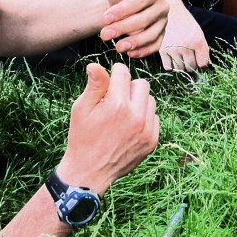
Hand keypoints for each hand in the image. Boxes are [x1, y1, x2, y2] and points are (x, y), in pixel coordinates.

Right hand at [57, 62, 158, 194]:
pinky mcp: (152, 141)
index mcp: (117, 105)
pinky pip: (154, 117)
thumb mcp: (81, 109)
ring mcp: (146, 130)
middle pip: (141, 84)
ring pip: (150, 100)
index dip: (114, 73)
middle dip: (128, 87)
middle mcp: (136, 116)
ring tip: (122, 114)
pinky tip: (129, 126)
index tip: (109, 81)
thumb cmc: (82, 137)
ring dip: (138, 102)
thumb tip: (95, 64)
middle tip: (115, 99)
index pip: (123, 73)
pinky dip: (144, 118)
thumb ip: (94, 85)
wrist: (89, 172)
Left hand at [100, 0, 166, 57]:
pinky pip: (155, 45)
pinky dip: (143, 51)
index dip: (122, 11)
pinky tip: (129, 53)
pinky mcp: (161, 35)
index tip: (104, 18)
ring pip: (150, 35)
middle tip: (104, 35)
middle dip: (122, 28)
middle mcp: (163, 6)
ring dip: (133, 43)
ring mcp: (163, 22)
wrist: (122, 3)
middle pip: (144, 20)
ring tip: (116, 47)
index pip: (139, 1)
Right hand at [160, 5, 210, 73]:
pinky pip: (168, 68)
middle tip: (189, 58)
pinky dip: (171, 66)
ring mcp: (173, 49)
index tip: (200, 62)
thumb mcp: (199, 34)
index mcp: (198, 41)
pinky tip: (173, 58)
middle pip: (191, 68)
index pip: (202, 64)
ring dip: (182, 66)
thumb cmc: (188, 25)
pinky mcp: (162, 50)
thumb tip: (203, 69)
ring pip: (180, 69)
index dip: (202, 65)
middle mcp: (186, 46)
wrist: (172, 14)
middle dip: (192, 65)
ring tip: (181, 57)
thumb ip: (203, 51)